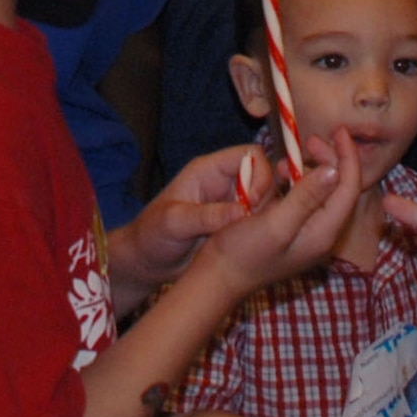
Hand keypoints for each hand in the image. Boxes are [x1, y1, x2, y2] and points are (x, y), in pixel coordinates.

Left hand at [113, 144, 267, 303]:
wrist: (147, 261)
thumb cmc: (152, 235)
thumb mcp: (174, 223)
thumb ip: (207, 216)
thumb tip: (244, 211)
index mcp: (208, 170)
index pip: (250, 155)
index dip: (261, 174)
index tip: (256, 203)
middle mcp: (225, 183)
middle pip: (265, 177)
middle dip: (269, 198)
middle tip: (257, 224)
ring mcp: (232, 204)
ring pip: (268, 200)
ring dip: (269, 216)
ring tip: (256, 236)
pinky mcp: (237, 225)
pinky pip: (262, 220)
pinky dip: (266, 229)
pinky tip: (258, 245)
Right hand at [201, 128, 361, 295]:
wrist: (220, 278)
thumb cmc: (244, 253)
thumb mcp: (275, 223)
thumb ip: (305, 197)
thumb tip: (334, 169)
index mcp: (322, 232)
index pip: (347, 189)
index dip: (347, 157)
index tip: (339, 131)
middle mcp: (321, 234)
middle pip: (339, 190)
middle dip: (331, 160)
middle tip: (311, 139)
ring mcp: (307, 235)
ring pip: (322, 194)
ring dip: (313, 170)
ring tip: (294, 154)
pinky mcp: (293, 232)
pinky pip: (306, 200)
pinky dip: (299, 182)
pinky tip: (281, 175)